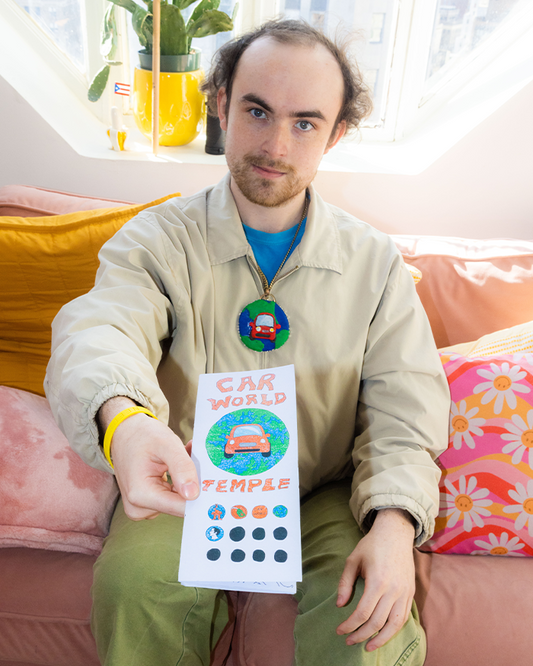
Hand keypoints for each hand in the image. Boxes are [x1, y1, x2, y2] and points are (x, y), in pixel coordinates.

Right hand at [98, 397, 198, 519]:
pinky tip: (178, 464)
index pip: (181, 507)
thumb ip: (181, 468)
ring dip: (186, 480)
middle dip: (192, 483)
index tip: (213, 481)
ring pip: (178, 500)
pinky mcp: (147, 504)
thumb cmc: (143, 436)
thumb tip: (193, 495)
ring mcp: (142, 508)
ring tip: (185, 456)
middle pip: (180, 504)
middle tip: (196, 458)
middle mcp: (140, 508)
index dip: (200, 495)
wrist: (124, 433)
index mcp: (141, 495)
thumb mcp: (166, 444)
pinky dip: (179, 482)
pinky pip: (172, 497)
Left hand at [336, 508, 415, 650]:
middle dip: (361, 635)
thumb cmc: (372, 545)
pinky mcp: (411, 592)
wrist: (395, 533)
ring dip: (381, 639)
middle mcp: (393, 589)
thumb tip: (340, 605)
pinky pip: (404, 617)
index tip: (340, 631)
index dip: (350, 625)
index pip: (362, 612)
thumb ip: (345, 583)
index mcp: (377, 581)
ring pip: (394, 624)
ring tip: (368, 646)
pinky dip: (394, 629)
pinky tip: (383, 634)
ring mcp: (405, 592)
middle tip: (349, 641)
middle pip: (377, 622)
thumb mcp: (353, 560)